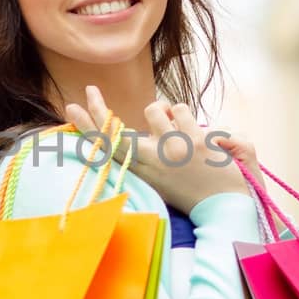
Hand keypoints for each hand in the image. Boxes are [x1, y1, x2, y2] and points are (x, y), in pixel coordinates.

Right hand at [64, 85, 249, 214]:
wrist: (227, 209)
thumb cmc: (196, 192)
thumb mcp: (163, 181)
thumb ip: (147, 157)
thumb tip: (137, 132)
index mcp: (143, 172)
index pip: (108, 146)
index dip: (88, 126)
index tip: (72, 108)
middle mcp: (152, 160)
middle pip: (116, 129)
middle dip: (98, 108)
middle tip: (90, 89)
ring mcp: (172, 149)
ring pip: (155, 108)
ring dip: (167, 113)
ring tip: (179, 132)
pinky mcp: (195, 141)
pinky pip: (181, 109)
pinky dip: (187, 117)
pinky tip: (199, 137)